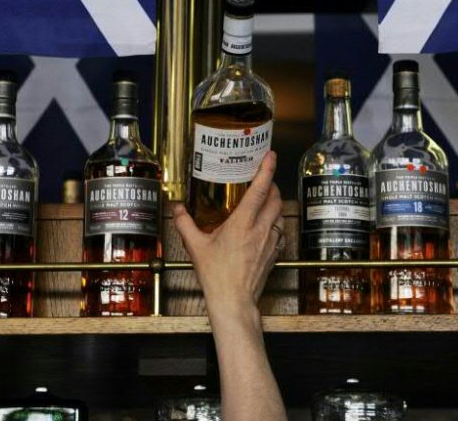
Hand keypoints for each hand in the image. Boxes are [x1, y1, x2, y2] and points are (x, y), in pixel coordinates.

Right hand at [173, 151, 284, 322]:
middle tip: (264, 178)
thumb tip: (177, 209)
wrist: (233, 301)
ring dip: (275, 203)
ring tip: (265, 199)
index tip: (270, 156)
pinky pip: (280, 231)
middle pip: (275, 198)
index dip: (267, 170)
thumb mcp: (196, 247)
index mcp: (242, 224)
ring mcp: (270, 242)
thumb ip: (185, 224)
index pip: (260, 190)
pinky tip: (266, 226)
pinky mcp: (274, 254)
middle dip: (272, 184)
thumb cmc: (217, 276)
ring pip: (280, 214)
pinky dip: (276, 222)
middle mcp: (260, 230)